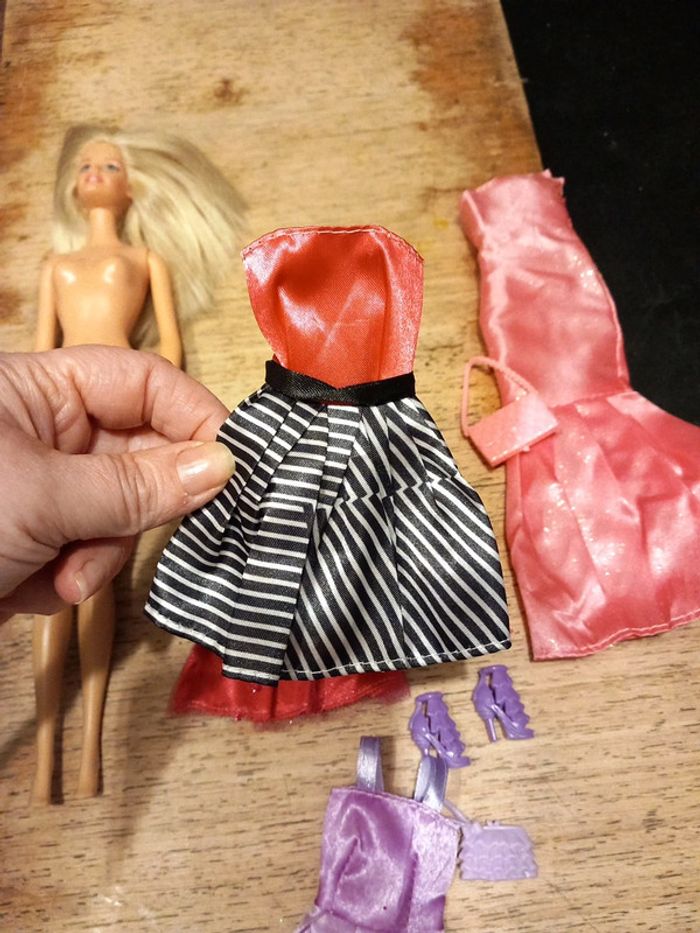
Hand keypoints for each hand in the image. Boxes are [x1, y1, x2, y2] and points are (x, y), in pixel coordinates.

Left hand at [0, 346, 234, 621]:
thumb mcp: (42, 496)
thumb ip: (137, 484)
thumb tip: (221, 465)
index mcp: (38, 391)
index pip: (143, 382)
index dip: (192, 417)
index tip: (233, 462)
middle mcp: (45, 432)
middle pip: (139, 454)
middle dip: (132, 508)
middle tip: (121, 535)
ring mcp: (42, 488)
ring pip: (118, 514)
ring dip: (95, 554)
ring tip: (53, 576)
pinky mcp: (36, 539)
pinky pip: (86, 552)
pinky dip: (65, 579)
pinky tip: (24, 588)